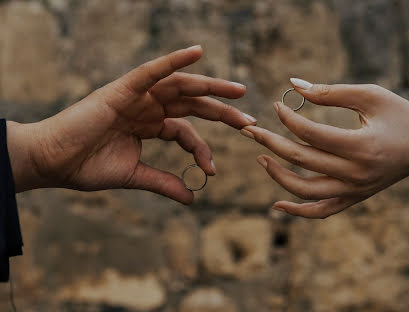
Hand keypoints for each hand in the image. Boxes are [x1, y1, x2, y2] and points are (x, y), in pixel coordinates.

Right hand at [7, 45, 256, 203]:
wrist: (53, 163)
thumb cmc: (87, 167)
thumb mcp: (134, 176)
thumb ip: (163, 182)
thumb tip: (192, 198)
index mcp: (149, 126)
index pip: (186, 132)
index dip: (203, 150)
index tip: (211, 171)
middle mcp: (147, 108)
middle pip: (192, 105)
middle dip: (222, 111)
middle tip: (249, 121)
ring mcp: (136, 96)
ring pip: (180, 86)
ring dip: (210, 85)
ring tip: (238, 91)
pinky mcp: (122, 89)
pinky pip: (152, 70)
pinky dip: (174, 60)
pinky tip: (197, 52)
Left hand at [240, 79, 408, 217]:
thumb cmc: (401, 116)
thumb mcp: (371, 96)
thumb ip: (331, 92)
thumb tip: (293, 85)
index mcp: (361, 145)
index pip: (310, 133)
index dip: (287, 118)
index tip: (276, 104)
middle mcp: (355, 173)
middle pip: (301, 159)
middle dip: (270, 141)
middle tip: (249, 129)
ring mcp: (354, 191)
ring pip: (305, 190)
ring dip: (277, 174)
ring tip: (260, 156)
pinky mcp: (353, 199)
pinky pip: (320, 211)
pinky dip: (298, 211)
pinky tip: (277, 205)